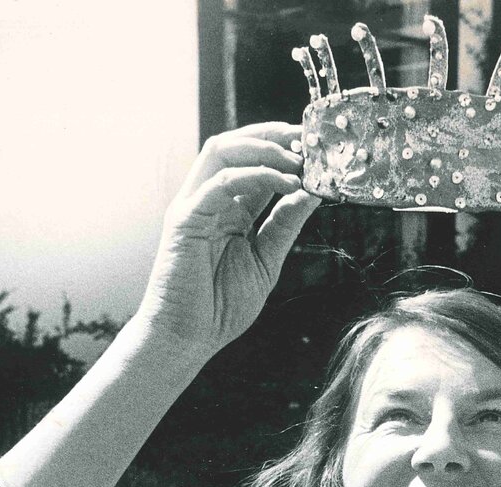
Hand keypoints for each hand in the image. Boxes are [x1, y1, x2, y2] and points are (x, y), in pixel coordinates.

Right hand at [136, 123, 318, 354]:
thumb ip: (284, 225)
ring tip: (297, 158)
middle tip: (308, 141)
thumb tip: (311, 193)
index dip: (283, 151)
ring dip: (263, 147)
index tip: (315, 150)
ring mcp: (194, 206)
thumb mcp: (266, 260)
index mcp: (229, 210)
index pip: (254, 165)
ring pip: (222, 151)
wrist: (187, 337)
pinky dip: (253, 175)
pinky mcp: (185, 219)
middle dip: (272, 135)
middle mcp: (209, 200)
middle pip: (235, 145)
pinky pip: (218, 183)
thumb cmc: (221, 307)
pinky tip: (284, 183)